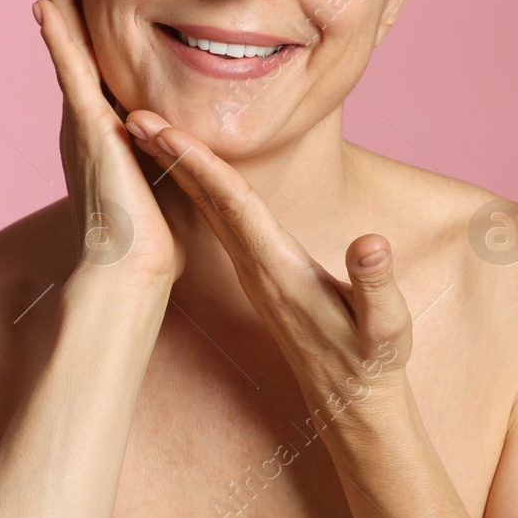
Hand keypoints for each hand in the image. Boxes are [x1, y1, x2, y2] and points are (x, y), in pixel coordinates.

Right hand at [34, 0, 184, 284]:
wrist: (131, 269)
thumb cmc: (150, 238)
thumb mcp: (158, 179)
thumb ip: (161, 154)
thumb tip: (177, 144)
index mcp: (105, 129)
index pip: (94, 65)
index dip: (85, 27)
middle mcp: (88, 120)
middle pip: (73, 47)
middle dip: (64, 3)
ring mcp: (84, 122)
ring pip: (67, 51)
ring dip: (57, 5)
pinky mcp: (90, 129)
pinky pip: (71, 73)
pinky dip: (59, 39)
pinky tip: (48, 6)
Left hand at [122, 110, 412, 416]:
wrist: (354, 403)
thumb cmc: (374, 360)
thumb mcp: (386, 325)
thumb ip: (376, 284)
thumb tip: (371, 243)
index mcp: (281, 270)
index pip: (233, 205)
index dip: (199, 164)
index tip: (164, 130)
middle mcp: (257, 268)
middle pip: (206, 201)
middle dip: (170, 157)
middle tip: (130, 114)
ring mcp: (254, 272)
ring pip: (207, 210)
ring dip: (177, 170)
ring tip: (147, 132)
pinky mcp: (260, 274)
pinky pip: (219, 221)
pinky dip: (198, 189)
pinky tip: (185, 172)